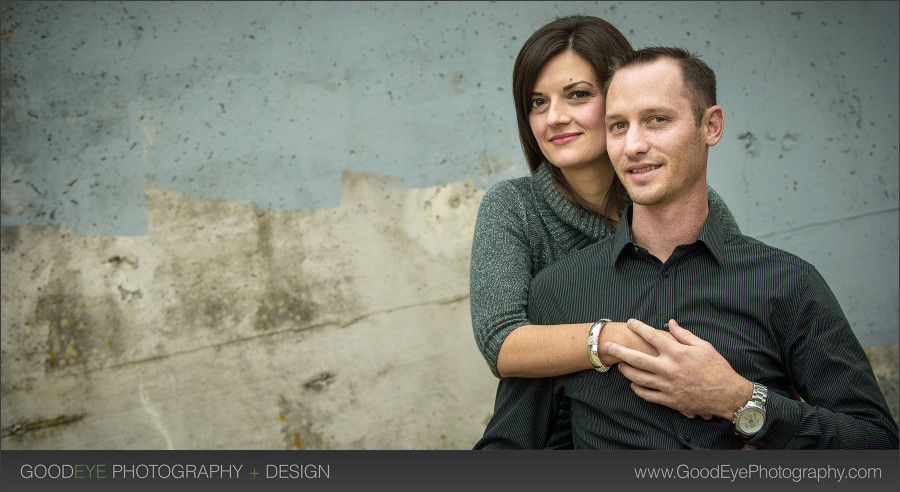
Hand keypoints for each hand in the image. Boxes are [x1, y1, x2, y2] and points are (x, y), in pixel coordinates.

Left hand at [603, 318, 752, 419]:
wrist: (727, 395)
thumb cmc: (717, 368)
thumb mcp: (703, 346)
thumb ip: (684, 334)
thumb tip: (670, 323)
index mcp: (677, 352)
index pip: (652, 336)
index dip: (639, 328)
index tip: (629, 322)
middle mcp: (668, 368)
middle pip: (636, 358)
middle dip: (619, 351)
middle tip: (606, 346)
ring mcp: (667, 385)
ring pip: (638, 378)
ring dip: (625, 371)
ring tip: (619, 366)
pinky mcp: (669, 400)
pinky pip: (647, 395)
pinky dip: (637, 390)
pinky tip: (633, 385)